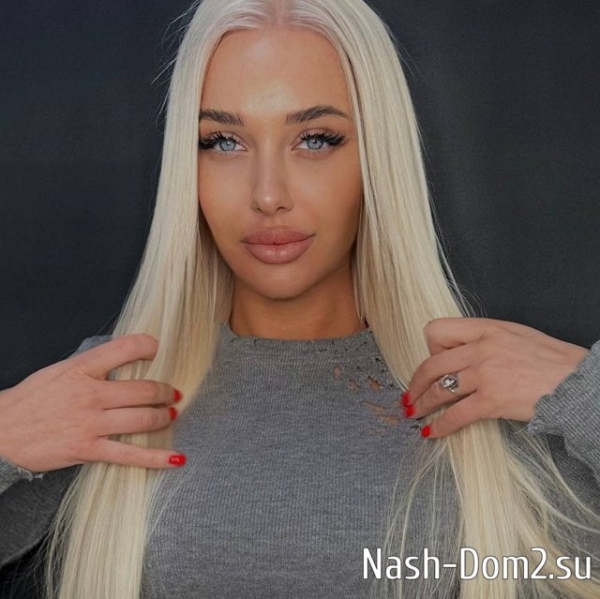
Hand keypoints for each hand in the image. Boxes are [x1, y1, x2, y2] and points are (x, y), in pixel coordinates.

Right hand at [0, 334, 184, 471]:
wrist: (0, 432)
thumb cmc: (31, 400)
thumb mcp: (60, 371)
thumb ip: (93, 365)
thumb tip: (125, 360)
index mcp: (82, 369)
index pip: (125, 348)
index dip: (148, 346)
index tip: (157, 350)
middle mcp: (90, 394)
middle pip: (143, 389)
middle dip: (165, 391)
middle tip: (173, 393)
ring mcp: (91, 424)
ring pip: (142, 419)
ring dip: (164, 417)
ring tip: (172, 414)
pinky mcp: (88, 450)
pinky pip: (130, 455)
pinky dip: (157, 457)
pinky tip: (176, 458)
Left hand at [404, 317, 590, 438]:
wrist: (579, 382)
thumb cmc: (551, 360)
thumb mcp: (515, 335)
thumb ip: (485, 339)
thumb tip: (460, 353)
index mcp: (486, 328)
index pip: (437, 329)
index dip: (430, 348)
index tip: (433, 363)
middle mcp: (482, 348)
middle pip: (431, 363)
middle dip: (416, 382)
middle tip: (410, 394)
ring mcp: (486, 374)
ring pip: (439, 389)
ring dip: (422, 404)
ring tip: (414, 413)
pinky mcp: (493, 400)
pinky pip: (456, 415)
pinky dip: (440, 426)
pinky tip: (431, 433)